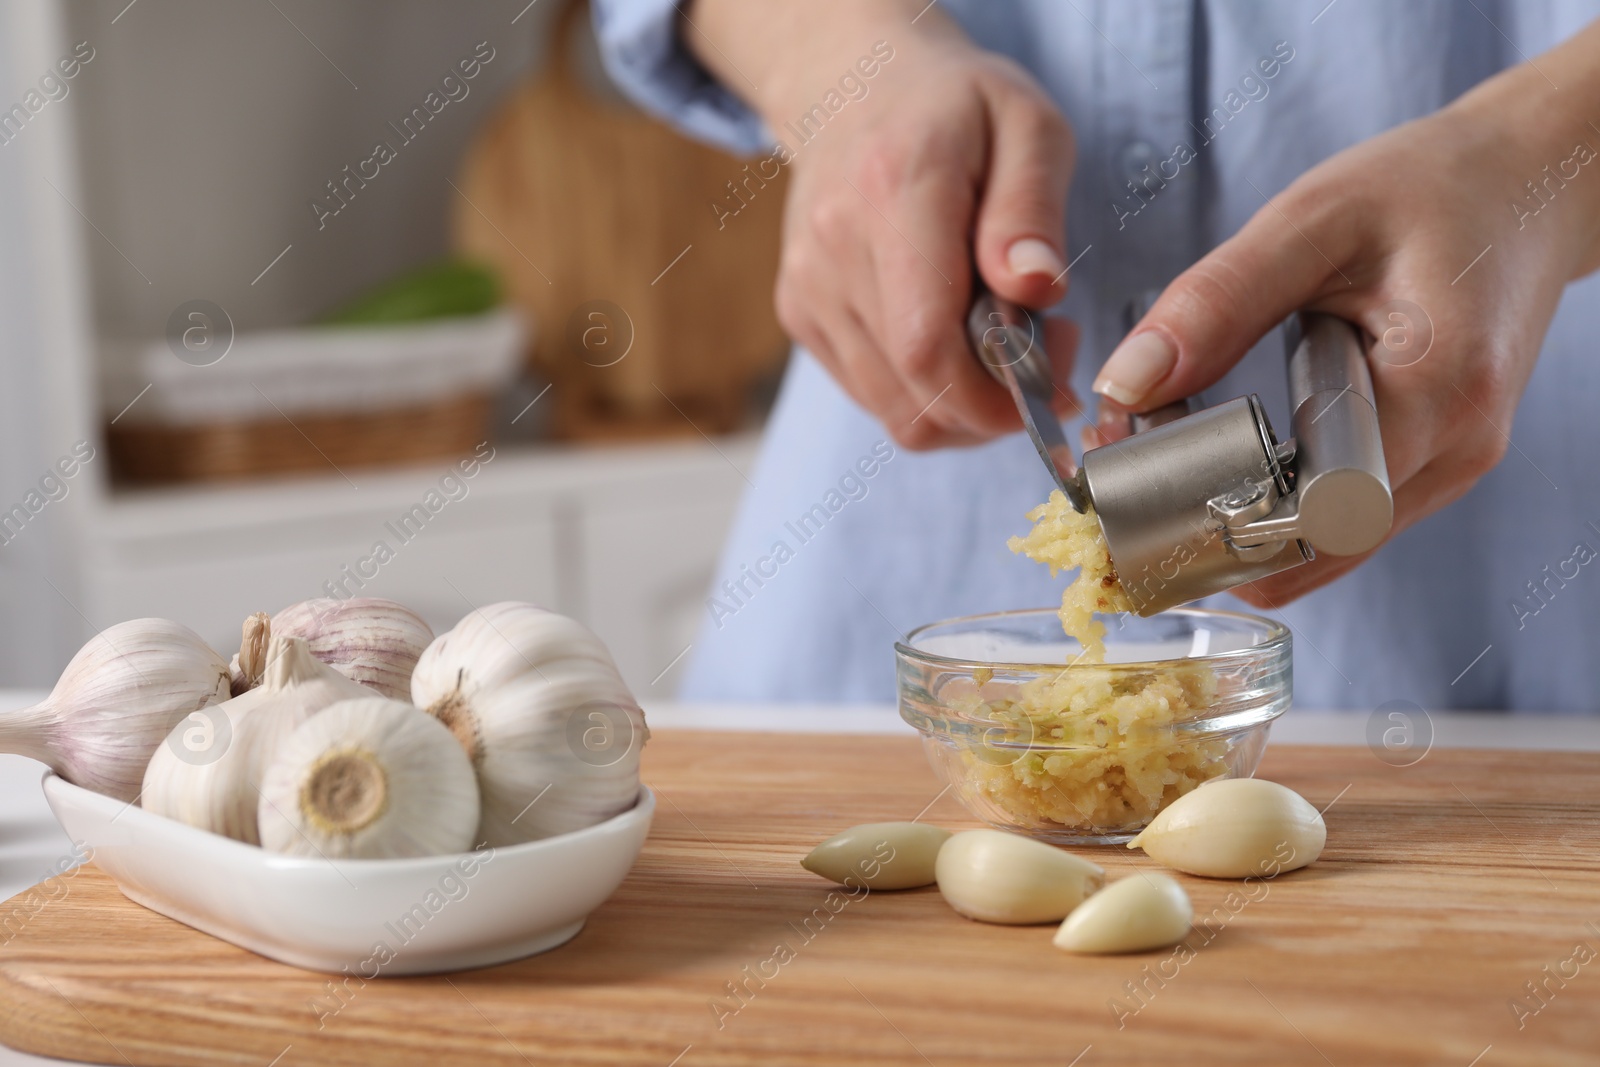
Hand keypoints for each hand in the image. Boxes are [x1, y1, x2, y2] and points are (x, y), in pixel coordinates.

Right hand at [686, 1, 1080, 448]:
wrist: (853, 88)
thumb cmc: (956, 107)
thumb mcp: (1028, 124)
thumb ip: (1031, 208)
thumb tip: (1036, 290)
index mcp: (894, 192)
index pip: (927, 345)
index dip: (994, 397)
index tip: (1054, 384)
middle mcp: (835, 250)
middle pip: (914, 393)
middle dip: (995, 405)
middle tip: (1047, 351)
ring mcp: (809, 289)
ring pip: (894, 410)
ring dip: (963, 404)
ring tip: (1004, 341)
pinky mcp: (800, 314)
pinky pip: (874, 394)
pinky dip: (926, 389)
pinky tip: (956, 335)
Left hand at [1090, 22, 1599, 607]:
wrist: (1533, 182)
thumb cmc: (1433, 186)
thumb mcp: (1313, 219)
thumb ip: (1218, 301)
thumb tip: (1125, 385)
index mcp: (1436, 388)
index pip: (1315, 512)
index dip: (1216, 516)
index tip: (1134, 473)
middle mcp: (1454, 451)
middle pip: (1309, 549)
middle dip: (1201, 527)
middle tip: (1120, 463)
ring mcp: (1448, 471)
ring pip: (1319, 552)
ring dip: (1227, 524)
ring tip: (1154, 448)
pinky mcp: (1428, 470)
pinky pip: (1335, 524)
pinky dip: (1266, 507)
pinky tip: (1209, 455)